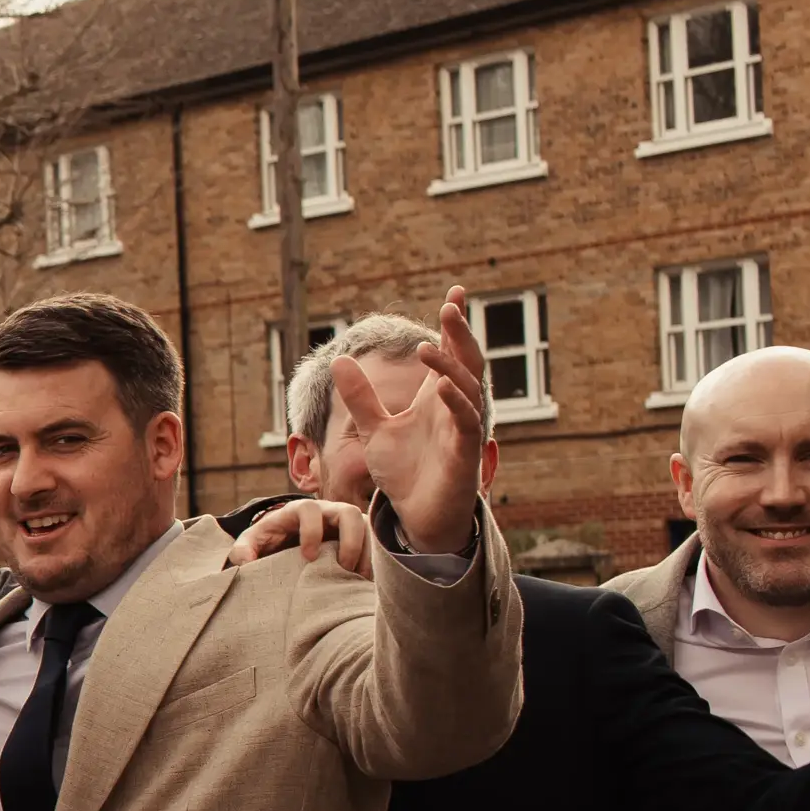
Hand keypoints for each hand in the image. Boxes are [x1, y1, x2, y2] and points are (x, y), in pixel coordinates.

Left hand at [229, 497, 373, 575]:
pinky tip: (365, 579)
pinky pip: (375, 540)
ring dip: (366, 552)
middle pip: (348, 513)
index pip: (310, 510)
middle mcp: (327, 511)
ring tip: (357, 578)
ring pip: (366, 526)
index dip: (311, 531)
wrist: (287, 543)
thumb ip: (243, 549)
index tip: (307, 557)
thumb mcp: (253, 542)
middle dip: (349, 540)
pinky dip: (373, 559)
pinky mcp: (359, 534)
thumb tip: (243, 562)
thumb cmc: (270, 541)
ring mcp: (346, 522)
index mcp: (299, 510)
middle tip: (342, 568)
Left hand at [334, 286, 488, 556]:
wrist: (416, 518)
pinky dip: (456, 403)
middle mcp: (456, 408)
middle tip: (451, 306)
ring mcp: (464, 429)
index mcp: (439, 397)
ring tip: (427, 349)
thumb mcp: (374, 429)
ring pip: (468, 389)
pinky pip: (467, 423)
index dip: (454, 324)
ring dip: (450, 367)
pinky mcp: (465, 454)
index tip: (455, 292)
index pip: (452, 351)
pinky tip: (440, 386)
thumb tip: (340, 360)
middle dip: (462, 334)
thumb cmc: (405, 473)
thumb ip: (362, 397)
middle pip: (469, 361)